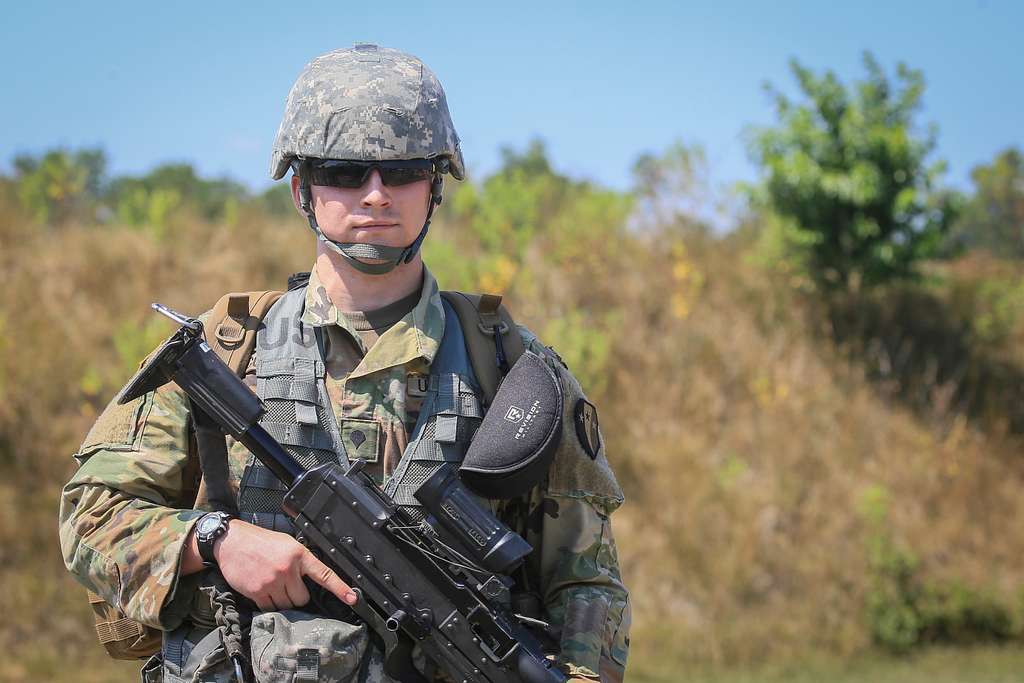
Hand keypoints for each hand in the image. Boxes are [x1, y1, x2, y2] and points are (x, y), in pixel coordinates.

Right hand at [189, 519, 358, 610]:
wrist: (231, 541)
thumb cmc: (261, 541)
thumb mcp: (287, 544)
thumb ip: (300, 560)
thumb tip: (311, 578)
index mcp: (299, 554)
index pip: (324, 574)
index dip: (340, 588)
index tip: (352, 599)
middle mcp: (287, 569)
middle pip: (303, 599)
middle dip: (297, 595)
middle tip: (286, 584)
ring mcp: (272, 582)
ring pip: (287, 606)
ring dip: (282, 601)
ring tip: (272, 585)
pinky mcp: (257, 592)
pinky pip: (270, 608)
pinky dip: (268, 604)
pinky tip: (262, 590)